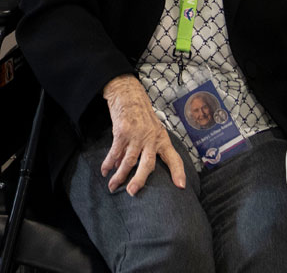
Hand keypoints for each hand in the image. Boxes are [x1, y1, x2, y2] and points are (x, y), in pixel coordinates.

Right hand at [98, 75, 185, 195]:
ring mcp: (136, 135)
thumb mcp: (149, 130)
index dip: (178, 172)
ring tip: (113, 187)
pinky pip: (115, 152)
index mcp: (162, 138)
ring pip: (129, 161)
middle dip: (140, 180)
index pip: (174, 157)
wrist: (128, 93)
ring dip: (119, 175)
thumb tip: (127, 168)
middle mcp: (151, 138)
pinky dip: (108, 163)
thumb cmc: (140, 113)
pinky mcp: (122, 132)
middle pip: (147, 164)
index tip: (181, 186)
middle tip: (133, 192)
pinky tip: (105, 171)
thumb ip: (142, 149)